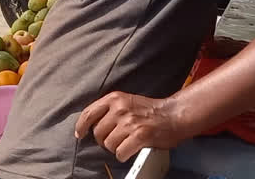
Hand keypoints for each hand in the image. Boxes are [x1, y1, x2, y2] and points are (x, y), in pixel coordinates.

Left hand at [75, 92, 189, 161]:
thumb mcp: (126, 101)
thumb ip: (109, 109)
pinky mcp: (139, 136)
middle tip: (114, 141)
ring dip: (114, 148)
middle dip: (103, 141)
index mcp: (114, 99)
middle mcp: (119, 109)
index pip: (89, 113)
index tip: (80, 135)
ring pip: (108, 144)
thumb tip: (91, 124)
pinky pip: (120, 152)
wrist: (174, 114)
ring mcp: (129, 122)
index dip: (81, 126)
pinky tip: (128, 151)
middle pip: (98, 132)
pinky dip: (123, 155)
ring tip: (124, 144)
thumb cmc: (149, 110)